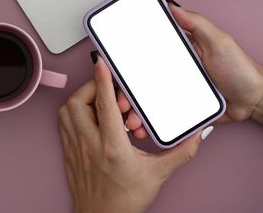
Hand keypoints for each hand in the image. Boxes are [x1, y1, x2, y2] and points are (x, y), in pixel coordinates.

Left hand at [59, 57, 209, 212]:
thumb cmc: (125, 200)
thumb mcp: (159, 174)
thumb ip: (181, 152)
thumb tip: (198, 135)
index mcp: (112, 147)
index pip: (104, 104)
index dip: (103, 80)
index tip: (102, 63)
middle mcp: (89, 144)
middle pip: (79, 102)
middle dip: (92, 88)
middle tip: (109, 89)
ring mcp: (74, 148)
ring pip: (67, 111)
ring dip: (82, 100)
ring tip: (101, 103)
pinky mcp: (67, 152)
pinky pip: (64, 123)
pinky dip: (74, 113)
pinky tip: (90, 118)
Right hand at [120, 0, 262, 138]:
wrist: (255, 101)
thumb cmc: (241, 70)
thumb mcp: (219, 41)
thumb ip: (197, 24)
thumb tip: (173, 7)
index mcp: (177, 53)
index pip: (143, 55)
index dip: (125, 62)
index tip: (112, 69)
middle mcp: (171, 71)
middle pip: (138, 81)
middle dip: (123, 92)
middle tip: (119, 101)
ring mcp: (173, 91)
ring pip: (145, 101)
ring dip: (132, 110)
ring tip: (130, 119)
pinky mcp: (179, 109)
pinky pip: (159, 116)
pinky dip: (148, 122)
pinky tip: (142, 127)